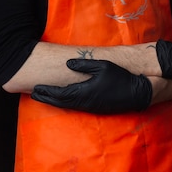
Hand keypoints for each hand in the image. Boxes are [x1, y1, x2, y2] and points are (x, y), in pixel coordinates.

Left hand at [31, 59, 151, 113]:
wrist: (138, 93)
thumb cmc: (120, 77)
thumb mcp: (102, 66)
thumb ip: (84, 65)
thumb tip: (68, 63)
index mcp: (85, 92)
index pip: (60, 93)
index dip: (47, 91)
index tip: (36, 88)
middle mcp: (85, 102)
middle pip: (61, 102)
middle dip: (46, 98)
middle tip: (34, 93)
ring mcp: (90, 107)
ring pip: (67, 106)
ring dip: (54, 101)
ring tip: (43, 96)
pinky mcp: (95, 109)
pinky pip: (75, 106)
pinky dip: (64, 103)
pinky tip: (61, 99)